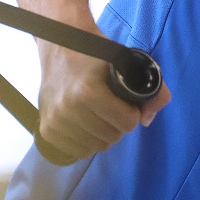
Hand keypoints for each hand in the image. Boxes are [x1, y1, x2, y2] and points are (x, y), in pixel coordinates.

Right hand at [37, 40, 171, 161]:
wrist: (60, 47)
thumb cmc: (97, 54)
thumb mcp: (130, 63)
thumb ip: (153, 90)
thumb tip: (147, 120)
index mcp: (88, 91)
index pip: (127, 123)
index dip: (133, 113)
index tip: (127, 102)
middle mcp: (67, 109)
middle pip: (112, 137)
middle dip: (118, 124)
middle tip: (113, 107)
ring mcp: (54, 121)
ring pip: (95, 147)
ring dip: (103, 134)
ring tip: (100, 114)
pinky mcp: (46, 130)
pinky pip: (77, 151)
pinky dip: (87, 142)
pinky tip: (87, 125)